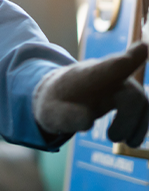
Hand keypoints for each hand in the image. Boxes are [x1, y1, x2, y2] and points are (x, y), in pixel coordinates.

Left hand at [33, 42, 147, 145]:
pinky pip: (143, 108)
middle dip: (127, 120)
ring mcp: (120, 84)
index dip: (130, 58)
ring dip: (137, 125)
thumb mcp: (50, 113)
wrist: (58, 96)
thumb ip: (66, 116)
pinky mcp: (127, 96)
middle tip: (111, 138)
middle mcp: (110, 76)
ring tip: (126, 143)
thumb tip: (88, 121)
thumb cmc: (54, 103)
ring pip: (142, 102)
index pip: (113, 65)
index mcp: (90, 75)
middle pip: (132, 93)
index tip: (144, 46)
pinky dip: (140, 126)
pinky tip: (131, 140)